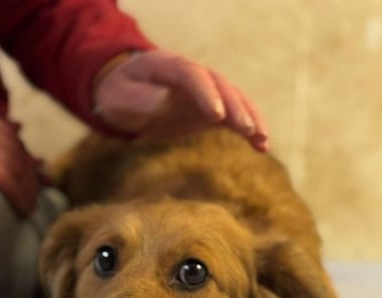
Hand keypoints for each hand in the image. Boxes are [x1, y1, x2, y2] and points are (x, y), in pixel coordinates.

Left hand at [93, 49, 267, 150]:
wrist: (127, 96)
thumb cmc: (119, 95)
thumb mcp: (119, 96)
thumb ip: (137, 98)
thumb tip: (161, 101)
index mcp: (168, 66)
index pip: (191, 75)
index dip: (205, 93)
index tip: (215, 115)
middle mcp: (193, 76)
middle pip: (220, 86)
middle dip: (235, 107)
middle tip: (246, 128)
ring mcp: (205, 92)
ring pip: (234, 100)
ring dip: (250, 118)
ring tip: (262, 139)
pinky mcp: (211, 111)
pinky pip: (234, 118)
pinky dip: (249, 131)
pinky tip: (262, 148)